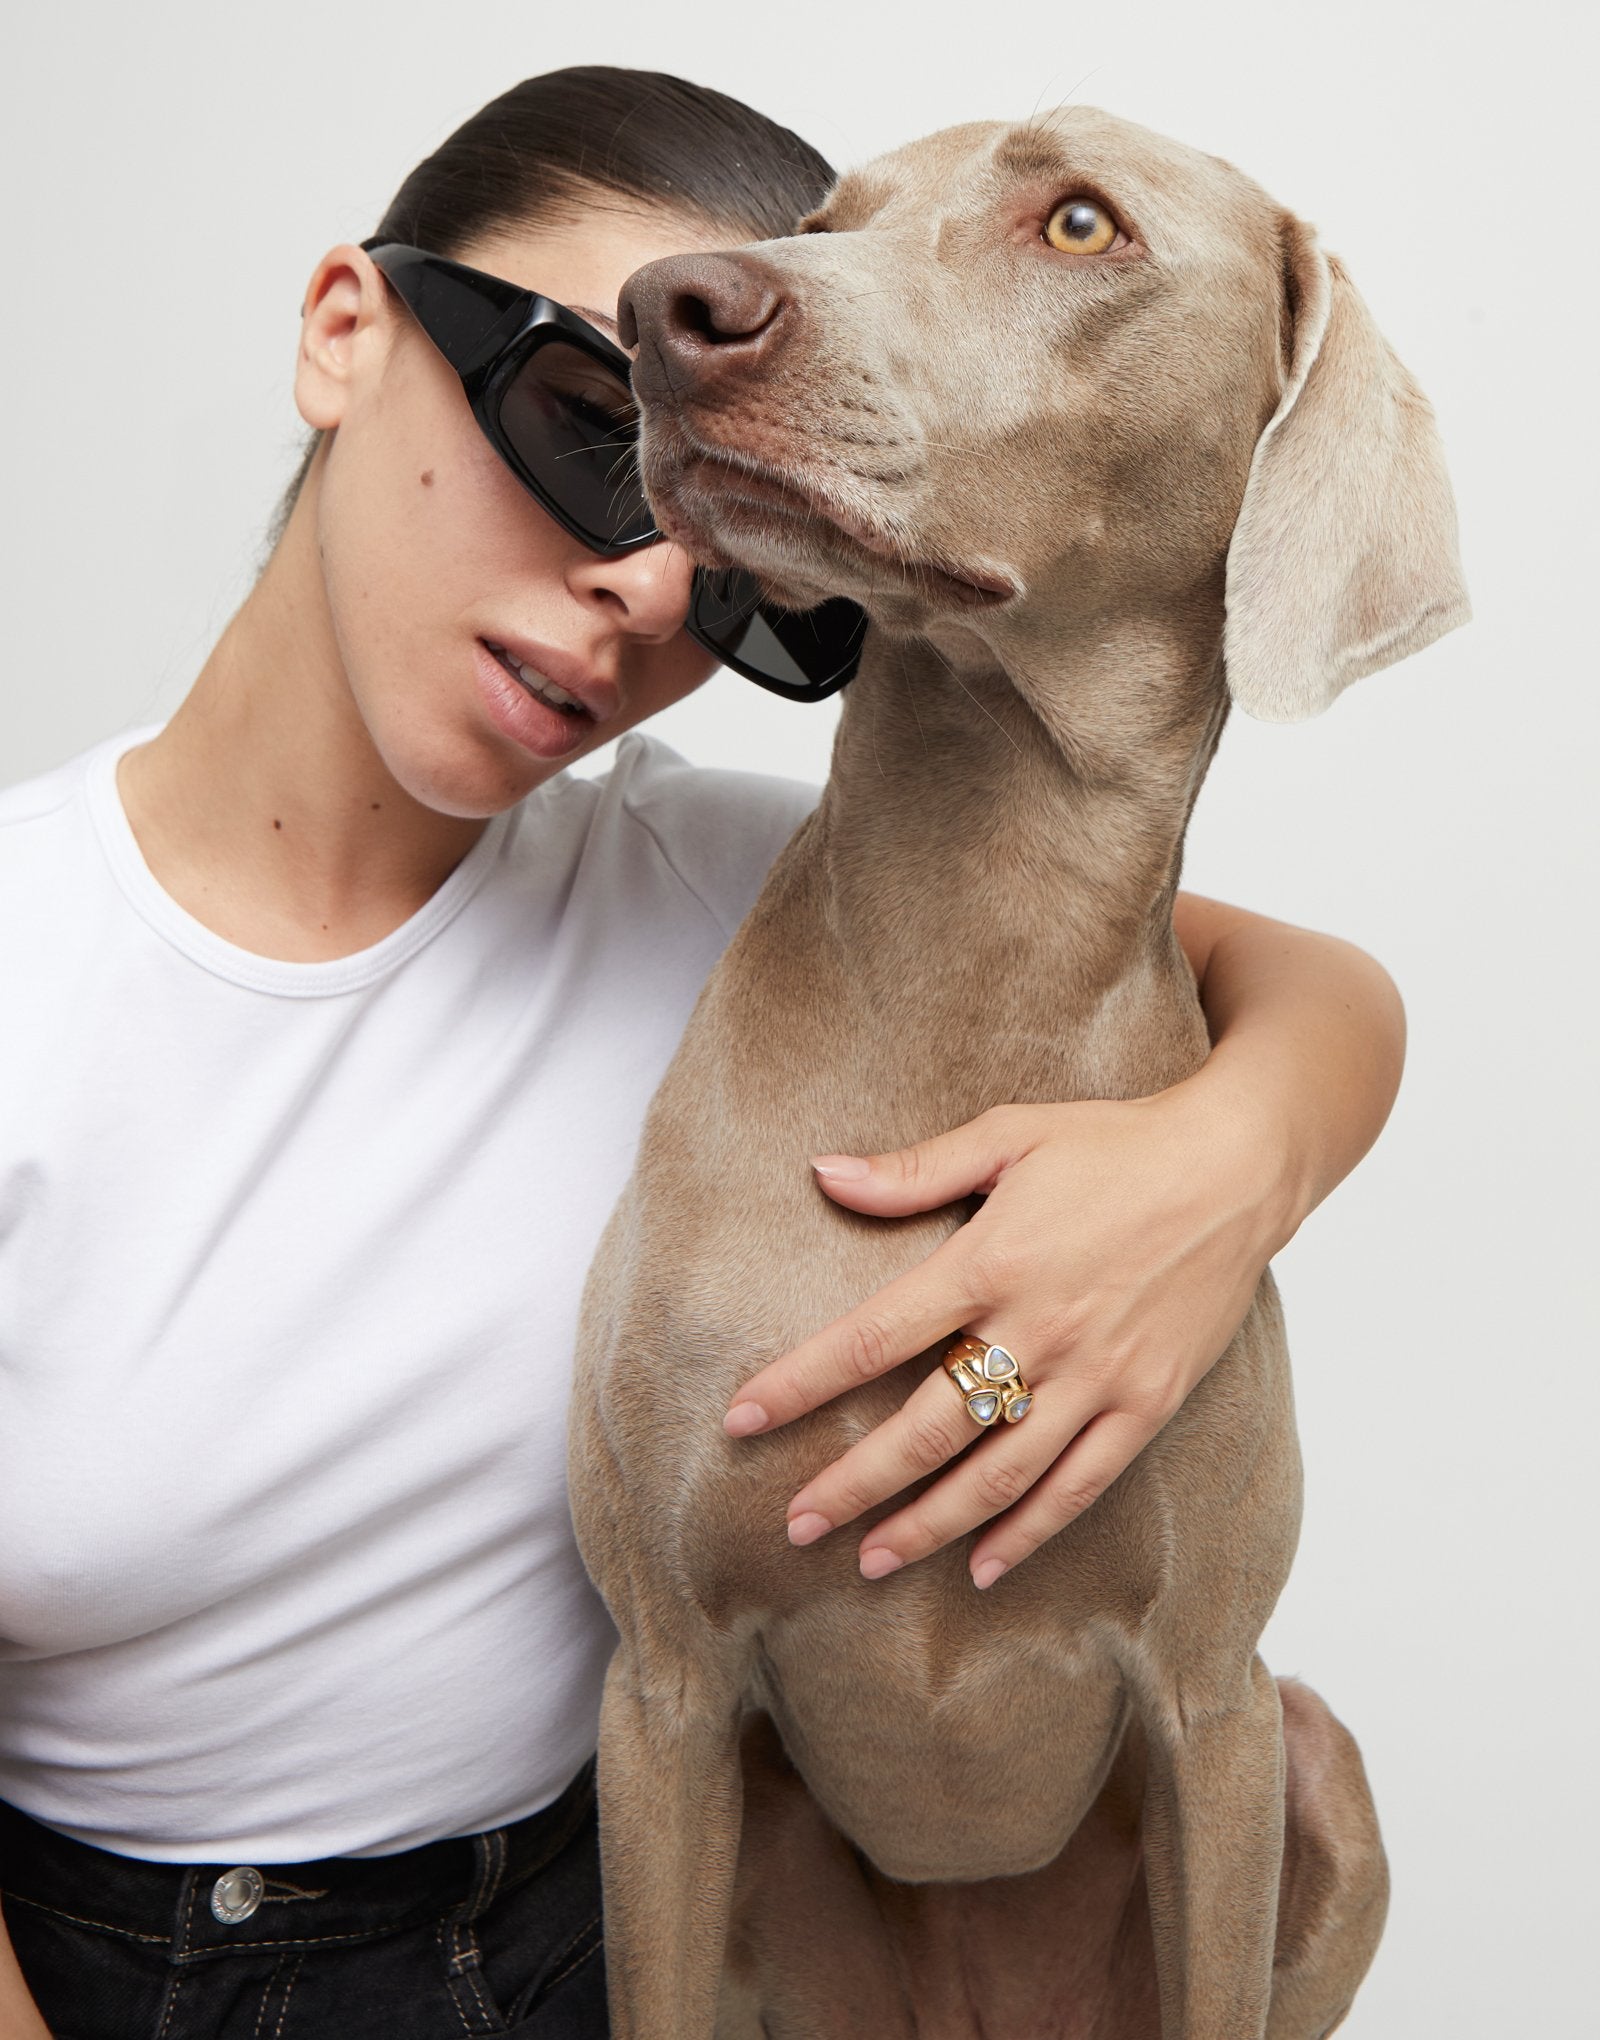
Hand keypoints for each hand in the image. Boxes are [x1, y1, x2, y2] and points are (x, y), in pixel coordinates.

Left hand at [722, 1089, 1297, 1589]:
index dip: (801, 1382)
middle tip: (795, 1522)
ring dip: (928, 1525)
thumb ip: (914, 1169)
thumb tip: (822, 1173)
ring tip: (870, 1560)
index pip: (872, 1336)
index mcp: (990, 1261)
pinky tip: (982, 1564)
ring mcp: (1096, 1376)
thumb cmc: (1114, 1144)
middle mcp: (1039, 1330)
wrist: (1235, 1168)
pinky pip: (1079, 1485)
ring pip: (997, 1474)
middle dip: (853, 1483)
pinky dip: (1029, 1531)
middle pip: (926, 1428)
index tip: (742, 1419)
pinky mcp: (1145, 1404)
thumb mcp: (1009, 1133)